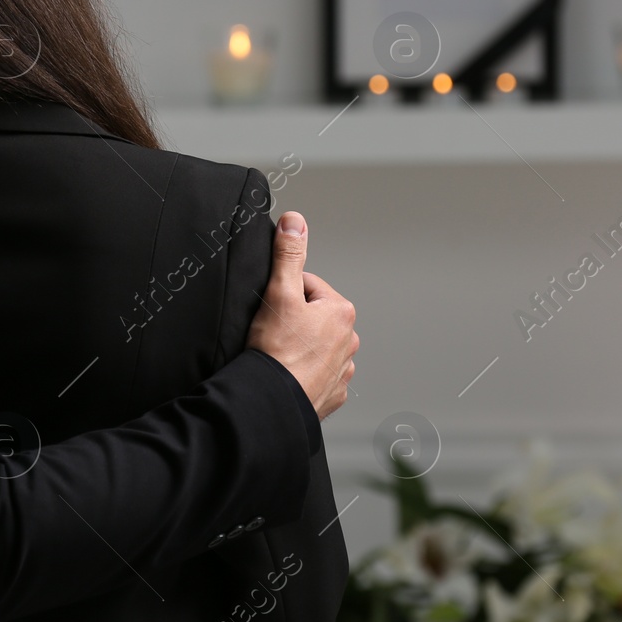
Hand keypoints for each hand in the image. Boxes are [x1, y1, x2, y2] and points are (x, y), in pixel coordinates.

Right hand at [248, 211, 358, 418]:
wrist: (272, 400)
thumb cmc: (277, 351)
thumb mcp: (279, 293)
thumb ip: (288, 254)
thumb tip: (295, 221)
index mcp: (341, 312)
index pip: (307, 287)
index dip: (284, 295)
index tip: (273, 311)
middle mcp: (350, 340)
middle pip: (312, 318)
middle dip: (293, 322)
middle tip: (273, 334)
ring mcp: (343, 370)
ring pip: (315, 347)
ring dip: (299, 348)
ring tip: (279, 356)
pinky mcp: (332, 393)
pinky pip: (316, 375)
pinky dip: (302, 373)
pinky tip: (286, 374)